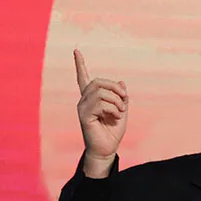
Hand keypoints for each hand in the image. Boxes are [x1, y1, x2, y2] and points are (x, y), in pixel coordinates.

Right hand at [74, 49, 127, 177]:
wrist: (107, 149)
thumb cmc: (113, 131)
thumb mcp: (122, 110)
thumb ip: (122, 97)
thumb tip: (121, 82)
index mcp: (92, 98)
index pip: (83, 78)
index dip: (80, 64)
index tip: (76, 50)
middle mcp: (84, 100)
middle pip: (98, 82)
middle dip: (115, 88)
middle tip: (125, 100)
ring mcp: (82, 107)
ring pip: (100, 92)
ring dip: (116, 100)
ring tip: (121, 111)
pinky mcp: (84, 116)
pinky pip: (100, 103)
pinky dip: (113, 108)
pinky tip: (115, 117)